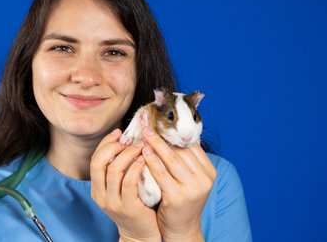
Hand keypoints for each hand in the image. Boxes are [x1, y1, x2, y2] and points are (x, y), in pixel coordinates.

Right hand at [90, 129, 161, 241]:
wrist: (141, 235)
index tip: (118, 133)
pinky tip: (144, 161)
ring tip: (140, 147)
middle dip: (113, 147)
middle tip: (129, 140)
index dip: (105, 144)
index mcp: (97, 188)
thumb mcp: (121, 188)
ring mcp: (113, 202)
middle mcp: (101, 195)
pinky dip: (135, 168)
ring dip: (128, 155)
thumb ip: (120, 169)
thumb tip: (126, 140)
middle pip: (99, 162)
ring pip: (114, 170)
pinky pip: (129, 182)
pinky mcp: (128, 207)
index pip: (95, 159)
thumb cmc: (135, 206)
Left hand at [141, 126, 216, 241]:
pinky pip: (161, 173)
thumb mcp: (189, 179)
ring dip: (156, 144)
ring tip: (145, 133)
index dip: (175, 133)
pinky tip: (143, 152)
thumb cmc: (182, 200)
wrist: (182, 229)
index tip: (161, 123)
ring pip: (172, 159)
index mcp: (209, 172)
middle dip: (164, 135)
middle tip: (149, 123)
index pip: (191, 146)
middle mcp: (205, 179)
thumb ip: (184, 161)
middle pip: (181, 151)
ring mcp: (193, 188)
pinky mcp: (178, 197)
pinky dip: (151, 160)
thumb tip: (171, 134)